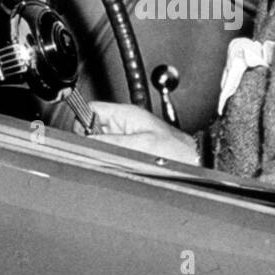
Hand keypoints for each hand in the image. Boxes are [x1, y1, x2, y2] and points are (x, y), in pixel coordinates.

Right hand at [76, 101, 200, 165]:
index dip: (80, 121)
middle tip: (101, 152)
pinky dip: (110, 159)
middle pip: (93, 127)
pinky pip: (111, 153)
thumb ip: (110, 143)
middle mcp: (126, 123)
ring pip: (101, 142)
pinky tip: (121, 164)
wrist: (194, 165)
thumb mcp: (140, 145)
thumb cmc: (177, 153)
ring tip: (117, 159)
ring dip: (102, 152)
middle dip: (91, 140)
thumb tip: (86, 143)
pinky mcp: (132, 150)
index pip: (91, 109)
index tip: (80, 136)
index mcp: (126, 114)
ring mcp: (128, 137)